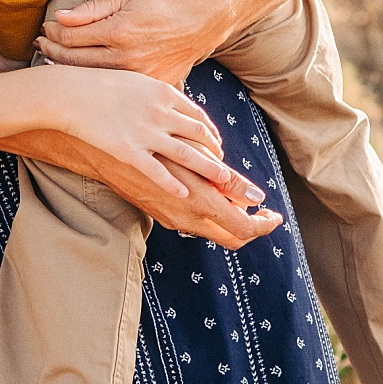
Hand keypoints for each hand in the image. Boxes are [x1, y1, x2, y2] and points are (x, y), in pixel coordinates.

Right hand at [33, 60, 265, 207]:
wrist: (70, 93)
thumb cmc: (97, 84)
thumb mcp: (135, 80)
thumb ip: (156, 93)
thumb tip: (171, 100)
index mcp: (164, 92)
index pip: (198, 115)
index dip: (211, 132)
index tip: (216, 143)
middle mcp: (161, 113)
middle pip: (199, 135)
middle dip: (214, 152)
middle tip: (221, 164)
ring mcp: (146, 133)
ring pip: (188, 155)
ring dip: (209, 170)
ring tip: (222, 183)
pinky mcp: (129, 151)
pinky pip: (158, 172)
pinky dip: (174, 184)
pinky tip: (185, 194)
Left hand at [36, 0, 230, 82]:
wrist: (204, 19)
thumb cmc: (164, 3)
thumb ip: (92, 10)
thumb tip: (59, 18)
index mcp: (119, 32)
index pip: (70, 37)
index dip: (52, 33)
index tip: (45, 29)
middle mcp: (127, 58)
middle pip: (74, 61)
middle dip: (52, 52)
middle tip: (40, 45)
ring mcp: (138, 76)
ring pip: (91, 78)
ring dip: (68, 69)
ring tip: (53, 60)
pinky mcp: (150, 85)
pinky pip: (115, 88)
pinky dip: (95, 81)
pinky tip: (84, 75)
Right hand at [140, 159, 282, 246]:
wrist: (107, 156)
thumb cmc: (154, 145)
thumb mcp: (196, 155)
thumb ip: (228, 180)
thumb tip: (256, 197)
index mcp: (201, 203)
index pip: (246, 228)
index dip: (266, 225)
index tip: (275, 216)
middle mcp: (188, 219)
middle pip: (232, 238)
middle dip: (252, 227)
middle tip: (262, 212)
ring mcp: (173, 220)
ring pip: (213, 232)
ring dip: (231, 221)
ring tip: (238, 199)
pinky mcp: (162, 217)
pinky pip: (195, 224)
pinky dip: (212, 216)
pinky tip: (211, 195)